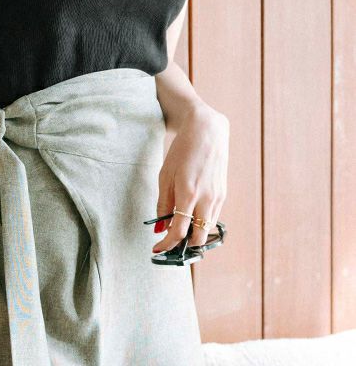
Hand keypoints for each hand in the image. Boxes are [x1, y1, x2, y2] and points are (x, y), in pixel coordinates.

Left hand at [151, 102, 228, 251]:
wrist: (207, 132)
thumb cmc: (181, 151)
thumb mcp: (165, 175)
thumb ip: (163, 203)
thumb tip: (159, 228)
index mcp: (188, 193)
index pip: (179, 231)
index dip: (167, 244)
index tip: (157, 249)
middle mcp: (206, 199)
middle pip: (198, 239)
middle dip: (183, 246)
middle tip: (169, 244)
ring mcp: (218, 198)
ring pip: (206, 230)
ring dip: (193, 235)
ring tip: (178, 230)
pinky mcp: (223, 195)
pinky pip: (212, 217)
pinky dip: (201, 222)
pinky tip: (190, 215)